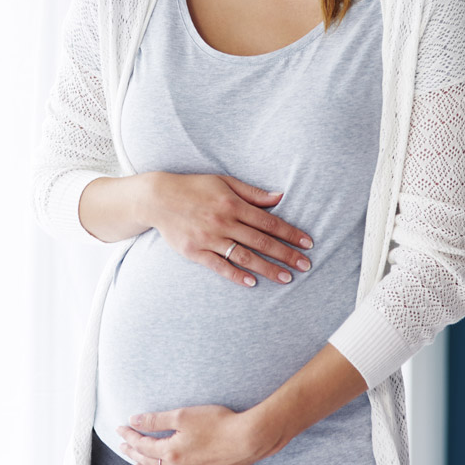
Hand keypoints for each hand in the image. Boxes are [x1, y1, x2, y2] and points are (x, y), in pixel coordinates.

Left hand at [116, 405, 278, 464]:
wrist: (248, 439)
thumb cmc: (218, 424)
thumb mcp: (183, 415)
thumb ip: (156, 420)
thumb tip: (134, 420)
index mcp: (171, 453)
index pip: (142, 445)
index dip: (129, 436)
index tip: (121, 428)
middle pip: (148, 463)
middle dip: (133, 453)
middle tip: (123, 446)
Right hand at [141, 172, 313, 287]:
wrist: (158, 198)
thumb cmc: (194, 187)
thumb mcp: (224, 181)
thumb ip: (252, 193)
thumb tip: (280, 198)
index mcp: (233, 203)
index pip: (268, 222)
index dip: (290, 233)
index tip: (307, 243)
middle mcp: (223, 221)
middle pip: (261, 242)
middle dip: (286, 254)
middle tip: (306, 265)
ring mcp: (208, 238)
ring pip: (244, 256)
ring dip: (267, 268)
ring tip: (286, 278)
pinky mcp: (194, 251)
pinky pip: (219, 266)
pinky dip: (236, 275)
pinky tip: (251, 283)